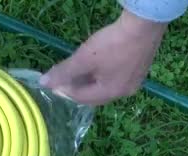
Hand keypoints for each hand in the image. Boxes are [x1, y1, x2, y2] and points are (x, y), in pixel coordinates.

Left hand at [39, 10, 166, 104]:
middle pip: (94, 95)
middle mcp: (125, 92)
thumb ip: (63, 72)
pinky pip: (115, 77)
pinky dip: (102, 74)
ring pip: (105, 86)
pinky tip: (97, 64)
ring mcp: (135, 80)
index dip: (65, 90)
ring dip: (89, 81)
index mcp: (111, 93)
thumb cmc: (112, 45)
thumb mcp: (84, 58)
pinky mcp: (140, 68)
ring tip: (78, 70)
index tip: (53, 81)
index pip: (82, 98)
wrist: (143, 25)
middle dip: (77, 88)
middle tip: (64, 77)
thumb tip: (43, 83)